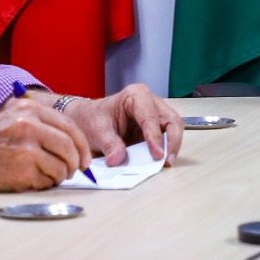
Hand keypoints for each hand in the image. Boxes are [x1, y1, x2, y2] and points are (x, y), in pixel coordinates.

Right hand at [0, 98, 95, 190]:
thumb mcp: (13, 118)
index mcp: (30, 110)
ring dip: (58, 177)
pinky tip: (29, 181)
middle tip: (72, 172)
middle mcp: (30, 125)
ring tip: (44, 176)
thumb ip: (41, 125)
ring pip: (61, 167)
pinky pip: (46, 182)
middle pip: (70, 148)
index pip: (70, 127)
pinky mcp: (21, 170)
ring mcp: (26, 148)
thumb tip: (74, 144)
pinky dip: (43, 185)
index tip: (85, 159)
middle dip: (75, 164)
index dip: (82, 146)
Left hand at [56, 82, 183, 166]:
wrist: (86, 120)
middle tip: (166, 160)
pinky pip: (167, 138)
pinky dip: (166, 150)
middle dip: (172, 141)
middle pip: (171, 120)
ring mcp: (155, 115)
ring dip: (171, 146)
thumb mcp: (97, 131)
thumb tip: (118, 160)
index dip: (156, 136)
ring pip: (173, 129)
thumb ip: (109, 145)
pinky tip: (160, 161)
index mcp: (135, 95)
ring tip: (165, 163)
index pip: (151, 117)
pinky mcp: (155, 128)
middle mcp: (150, 103)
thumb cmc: (92, 118)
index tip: (157, 154)